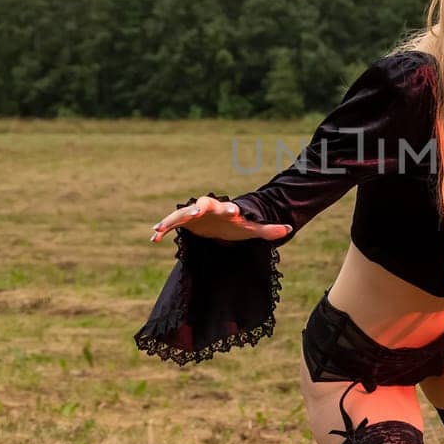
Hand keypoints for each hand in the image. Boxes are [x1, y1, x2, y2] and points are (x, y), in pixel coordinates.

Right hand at [149, 194, 292, 244]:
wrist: (221, 222)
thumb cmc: (237, 225)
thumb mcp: (252, 229)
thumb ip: (268, 229)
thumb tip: (289, 229)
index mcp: (224, 209)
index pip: (226, 206)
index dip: (228, 208)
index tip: (232, 212)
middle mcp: (207, 209)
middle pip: (200, 205)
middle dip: (195, 209)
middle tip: (193, 214)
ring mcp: (193, 214)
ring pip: (180, 215)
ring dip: (171, 220)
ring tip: (159, 229)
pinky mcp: (183, 222)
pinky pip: (170, 224)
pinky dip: (162, 229)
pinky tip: (153, 238)